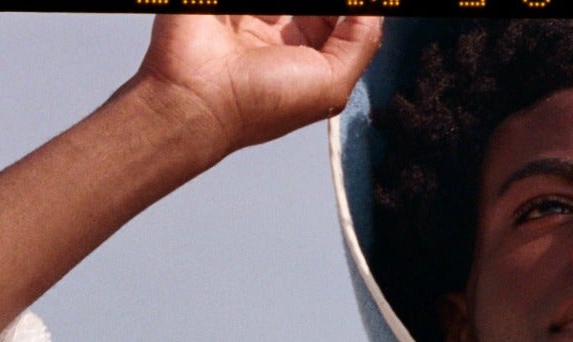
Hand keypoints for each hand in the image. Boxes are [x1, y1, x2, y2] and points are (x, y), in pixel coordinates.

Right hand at [132, 13, 383, 163]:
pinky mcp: (221, 3)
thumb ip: (361, 42)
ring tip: (288, 7)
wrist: (198, 95)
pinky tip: (267, 8)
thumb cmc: (260, 102)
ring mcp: (246, 20)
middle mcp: (276, 43)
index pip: (336, 24)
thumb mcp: (332, 83)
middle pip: (310, 5)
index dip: (352, 7)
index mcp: (304, 67)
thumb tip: (374, 7)